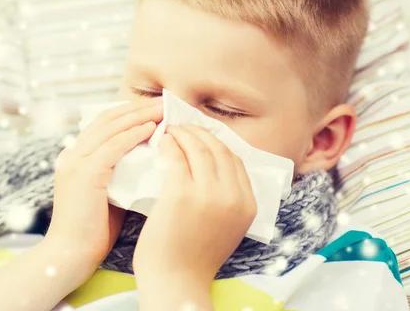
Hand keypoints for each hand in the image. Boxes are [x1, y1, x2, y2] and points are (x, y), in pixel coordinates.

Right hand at [45, 97, 162, 277]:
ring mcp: (75, 162)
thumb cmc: (93, 230)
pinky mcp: (84, 174)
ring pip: (110, 127)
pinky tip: (151, 129)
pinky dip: (133, 134)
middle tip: (163, 102)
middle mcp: (72, 154)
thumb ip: (123, 173)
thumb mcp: (109, 192)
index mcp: (75, 157)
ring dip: (139, 116)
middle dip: (137, 108)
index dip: (129, 112)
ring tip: (162, 110)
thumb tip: (152, 159)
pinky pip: (113, 146)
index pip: (103, 123)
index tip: (154, 108)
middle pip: (107, 119)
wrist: (70, 255)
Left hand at [133, 125, 256, 309]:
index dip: (217, 143)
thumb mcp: (226, 227)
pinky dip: (170, 144)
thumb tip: (214, 169)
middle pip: (219, 149)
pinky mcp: (182, 194)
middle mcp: (232, 197)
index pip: (235, 160)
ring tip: (171, 131)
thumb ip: (226, 200)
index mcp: (247, 205)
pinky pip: (177, 156)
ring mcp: (208, 194)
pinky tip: (162, 142)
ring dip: (184, 133)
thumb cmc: (194, 257)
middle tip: (183, 127)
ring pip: (199, 148)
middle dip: (200, 132)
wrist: (176, 282)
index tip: (202, 136)